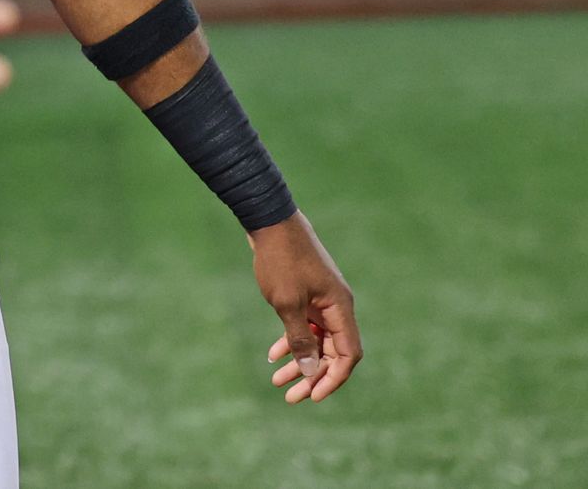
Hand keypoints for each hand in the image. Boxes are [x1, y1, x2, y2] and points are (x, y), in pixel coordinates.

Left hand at [255, 212, 361, 402]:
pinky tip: (273, 355)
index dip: (333, 378)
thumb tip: (309, 371)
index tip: (313, 396)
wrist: (269, 221)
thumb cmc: (280, 260)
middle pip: (331, 352)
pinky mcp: (307, 294)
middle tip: (290, 397)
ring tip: (277, 381)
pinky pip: (305, 325)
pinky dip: (292, 340)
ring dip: (299, 361)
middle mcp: (336, 307)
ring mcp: (322, 300)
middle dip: (311, 375)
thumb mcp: (287, 304)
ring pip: (316, 340)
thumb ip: (300, 338)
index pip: (348, 354)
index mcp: (340, 309)